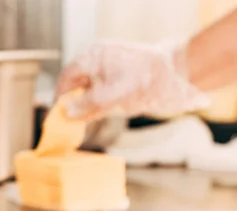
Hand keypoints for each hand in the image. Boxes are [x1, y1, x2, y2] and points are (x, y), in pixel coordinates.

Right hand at [56, 40, 208, 118]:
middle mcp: (99, 66)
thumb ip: (92, 103)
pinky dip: (95, 112)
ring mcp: (110, 78)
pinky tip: (89, 123)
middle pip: (76, 87)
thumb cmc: (150, 77)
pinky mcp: (120, 90)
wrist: (180, 76)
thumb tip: (68, 112)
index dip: (61, 96)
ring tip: (75, 127)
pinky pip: (100, 102)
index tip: (56, 115)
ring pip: (88, 96)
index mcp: (94, 56)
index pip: (68, 76)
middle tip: (65, 125)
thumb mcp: (118, 92)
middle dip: (71, 105)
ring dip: (83, 111)